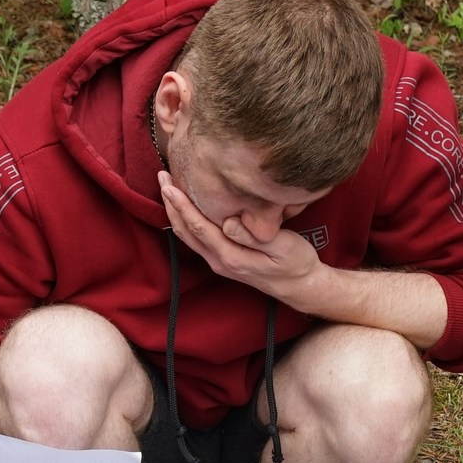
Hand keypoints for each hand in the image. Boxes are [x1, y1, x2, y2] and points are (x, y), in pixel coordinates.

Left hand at [159, 170, 325, 307]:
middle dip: (171, 204)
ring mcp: (219, 263)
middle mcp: (219, 261)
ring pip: (188, 236)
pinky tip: (184, 207)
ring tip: (168, 187)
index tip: (169, 183)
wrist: (299, 286)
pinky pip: (196, 240)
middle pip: (186, 231)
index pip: (199, 226)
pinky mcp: (222, 260)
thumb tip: (228, 223)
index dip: (181, 205)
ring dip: (175, 212)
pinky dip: (185, 221)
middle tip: (162, 176)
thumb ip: (254, 236)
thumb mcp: (283, 247)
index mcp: (232, 256)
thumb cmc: (295, 263)